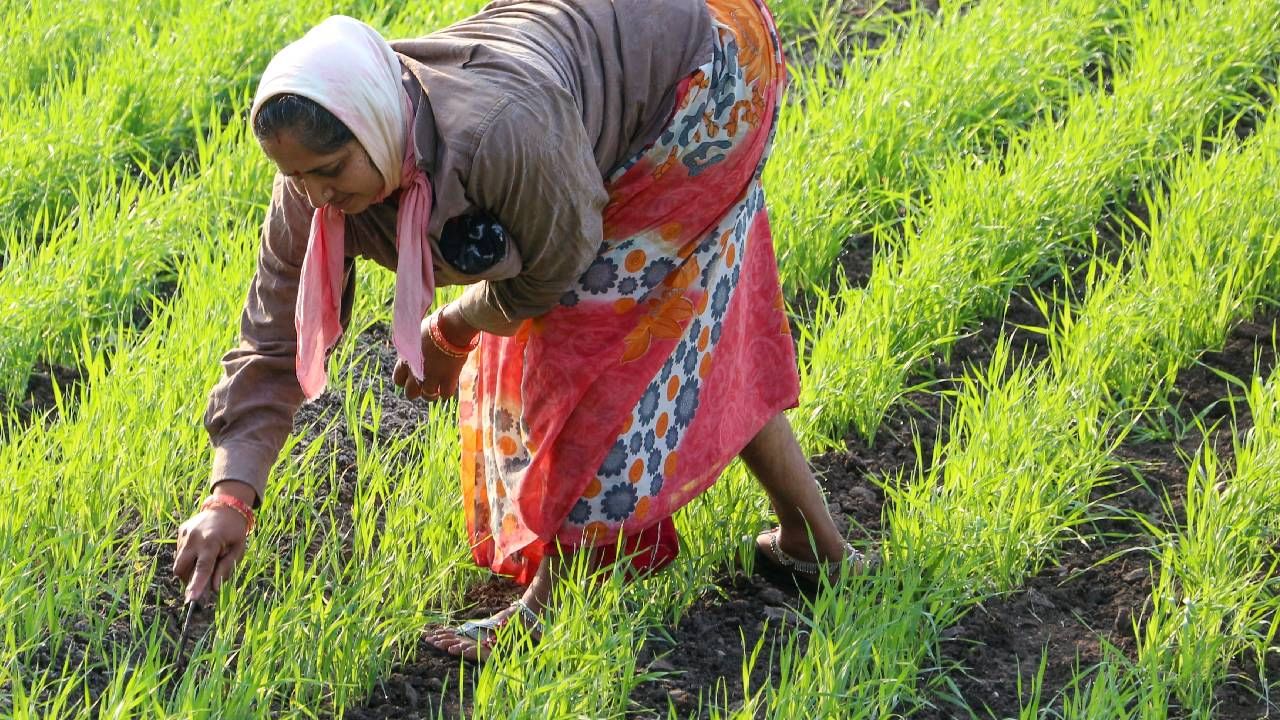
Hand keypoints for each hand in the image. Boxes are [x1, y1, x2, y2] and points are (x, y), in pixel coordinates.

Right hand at [173, 481, 253, 602]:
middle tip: (202, 580)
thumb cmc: (235, 531)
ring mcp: (185, 534)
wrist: (227, 506)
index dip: (196, 585)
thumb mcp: (238, 549)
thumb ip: (226, 569)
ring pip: (179, 562)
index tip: (191, 600)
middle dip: (188, 579)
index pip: (202, 568)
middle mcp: (194, 538)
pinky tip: (201, 549)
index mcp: (211, 542)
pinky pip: (180, 552)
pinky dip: (188, 557)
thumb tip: (213, 588)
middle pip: (182, 569)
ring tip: (206, 558)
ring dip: (189, 568)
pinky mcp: (181, 531)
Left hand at [393, 304, 476, 401]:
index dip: (406, 380)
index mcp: (406, 359)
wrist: (452, 327)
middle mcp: (416, 372)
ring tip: (439, 386)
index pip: (398, 380)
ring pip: (427, 396)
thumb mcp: (417, 334)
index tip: (414, 376)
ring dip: (433, 393)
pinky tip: (450, 383)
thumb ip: (414, 347)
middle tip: (426, 383)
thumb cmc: (436, 325)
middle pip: (410, 393)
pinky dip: (447, 391)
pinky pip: (445, 394)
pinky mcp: (448, 379)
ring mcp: (432, 377)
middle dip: (417, 390)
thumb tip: (416, 347)